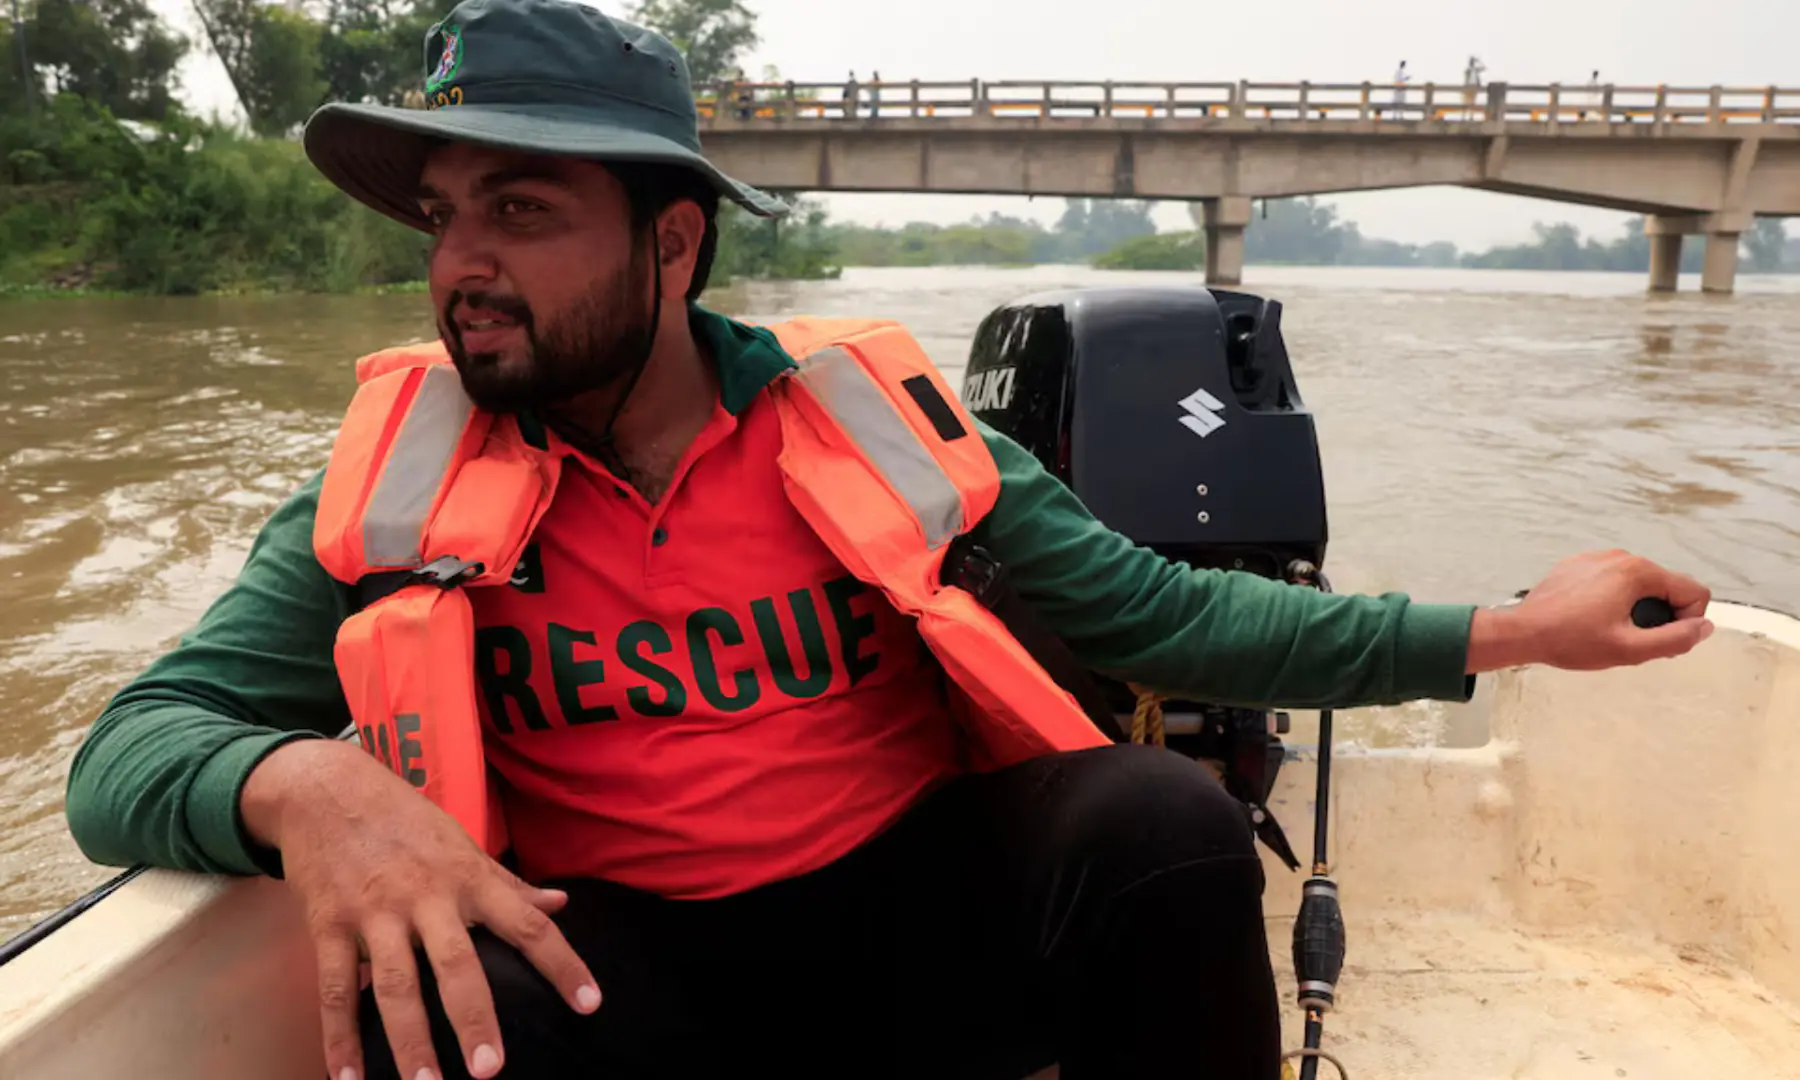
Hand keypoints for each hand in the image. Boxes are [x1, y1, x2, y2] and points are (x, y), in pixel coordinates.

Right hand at [241, 740, 600, 1079]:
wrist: (328, 788)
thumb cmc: (406, 821)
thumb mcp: (463, 845)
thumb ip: (509, 883)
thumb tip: (561, 904)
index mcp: (468, 879)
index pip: (527, 925)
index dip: (562, 963)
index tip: (589, 1004)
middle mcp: (426, 897)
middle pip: (456, 963)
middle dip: (474, 1017)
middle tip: (490, 1069)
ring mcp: (375, 912)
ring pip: (394, 984)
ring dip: (409, 1040)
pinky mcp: (328, 924)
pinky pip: (334, 988)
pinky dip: (338, 1037)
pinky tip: (348, 1078)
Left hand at [1467, 549, 1712, 672]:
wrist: (1522, 632)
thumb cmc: (1571, 640)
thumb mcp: (1630, 649)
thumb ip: (1675, 639)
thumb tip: (1704, 627)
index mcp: (1637, 571)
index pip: (1694, 592)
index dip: (1687, 621)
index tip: (1661, 641)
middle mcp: (1620, 556)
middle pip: (1666, 587)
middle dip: (1660, 616)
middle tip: (1633, 641)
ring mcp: (1598, 557)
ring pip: (1640, 585)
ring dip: (1636, 609)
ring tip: (1610, 631)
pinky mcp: (1579, 564)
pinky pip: (1613, 581)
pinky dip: (1613, 600)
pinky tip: (1591, 619)